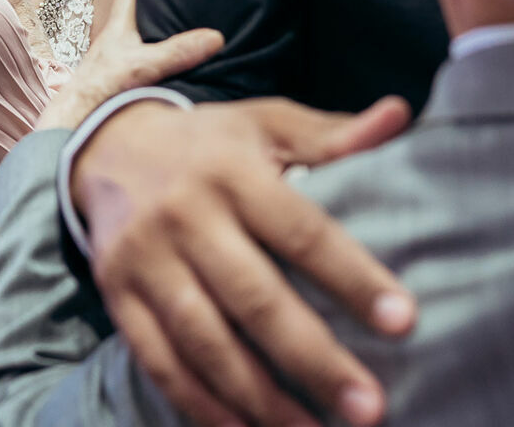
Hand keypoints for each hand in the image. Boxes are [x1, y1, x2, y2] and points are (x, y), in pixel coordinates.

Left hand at [37, 0, 221, 130]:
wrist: (75, 120)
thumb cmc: (101, 87)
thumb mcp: (144, 65)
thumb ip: (178, 51)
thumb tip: (215, 37)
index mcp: (119, 26)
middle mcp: (115, 39)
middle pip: (136, 12)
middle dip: (156, 3)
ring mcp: (115, 59)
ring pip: (138, 37)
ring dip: (155, 32)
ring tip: (182, 27)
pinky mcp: (117, 79)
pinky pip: (139, 59)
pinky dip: (153, 57)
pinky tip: (168, 65)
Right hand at [73, 96, 416, 426]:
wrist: (109, 146)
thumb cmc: (212, 143)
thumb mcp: (267, 123)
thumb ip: (332, 134)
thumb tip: (399, 116)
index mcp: (233, 171)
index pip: (302, 231)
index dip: (353, 278)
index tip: (404, 321)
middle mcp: (185, 215)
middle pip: (255, 297)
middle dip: (314, 357)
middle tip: (369, 407)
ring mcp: (146, 259)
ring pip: (205, 339)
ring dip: (260, 396)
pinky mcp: (117, 295)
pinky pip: (158, 360)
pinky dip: (199, 404)